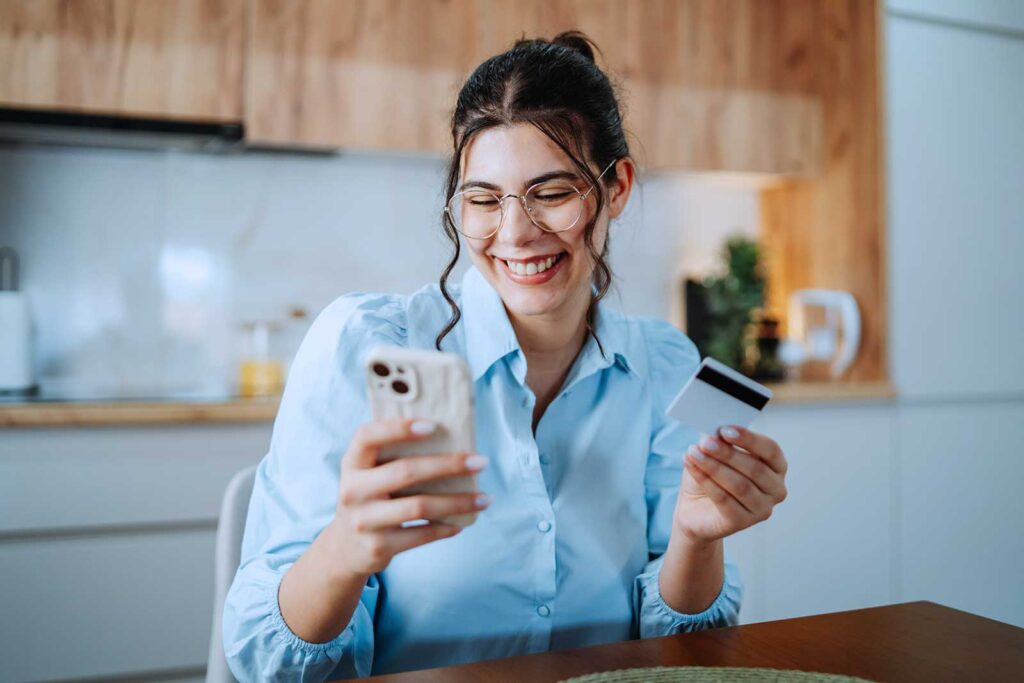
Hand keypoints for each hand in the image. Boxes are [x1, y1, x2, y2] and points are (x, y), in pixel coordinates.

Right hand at [325, 418, 489, 576]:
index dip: (398, 428)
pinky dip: (446, 527)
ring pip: (419, 506)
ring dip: (458, 501)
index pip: (368, 436)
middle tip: (480, 461)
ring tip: (485, 498)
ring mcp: (364, 521)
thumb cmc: (370, 498)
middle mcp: (353, 490)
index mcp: (352, 463)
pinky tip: (463, 522)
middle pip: (405, 471)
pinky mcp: (377, 547)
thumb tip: (450, 440)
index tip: (433, 425)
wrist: (345, 549)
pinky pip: (420, 535)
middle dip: (448, 465)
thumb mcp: (368, 474)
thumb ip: (392, 456)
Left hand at [675, 425, 787, 544]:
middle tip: (705, 442)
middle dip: (727, 453)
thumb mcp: (716, 453)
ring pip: (739, 485)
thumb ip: (721, 441)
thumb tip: (716, 431)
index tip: (725, 430)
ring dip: (713, 466)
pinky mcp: (743, 522)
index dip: (749, 439)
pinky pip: (724, 500)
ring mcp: (762, 509)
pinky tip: (692, 467)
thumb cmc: (712, 476)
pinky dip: (706, 481)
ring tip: (693, 453)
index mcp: (776, 467)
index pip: (771, 450)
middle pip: (755, 468)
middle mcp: (776, 490)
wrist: (696, 509)